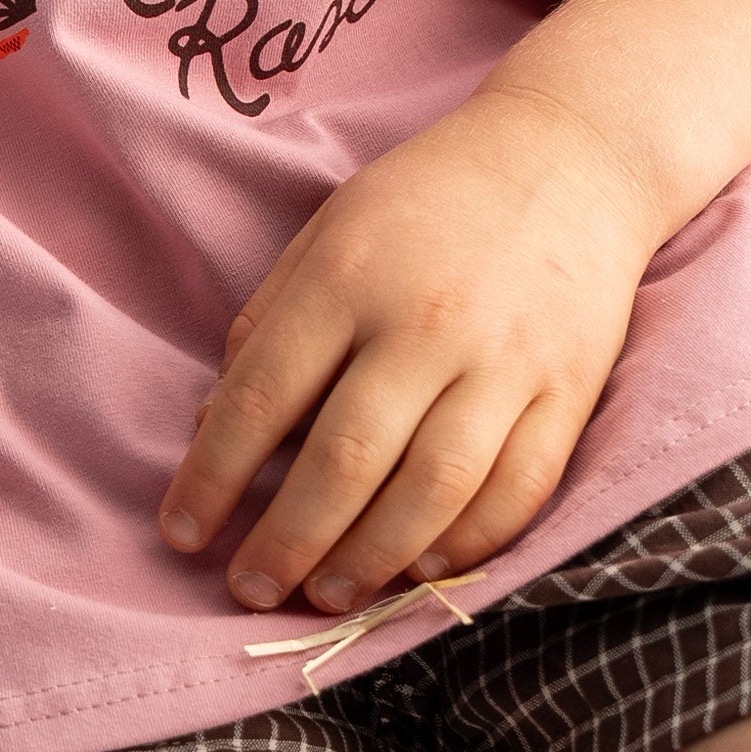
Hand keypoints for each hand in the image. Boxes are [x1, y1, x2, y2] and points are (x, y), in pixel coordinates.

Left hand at [159, 82, 655, 614]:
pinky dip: (471, 542)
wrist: (570, 156)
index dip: (212, 476)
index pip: (262, 397)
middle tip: (249, 588)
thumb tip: (211, 428)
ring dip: (372, 558)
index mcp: (350, 278)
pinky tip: (423, 568)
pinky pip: (521, 488)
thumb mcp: (329, 231)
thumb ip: (268, 323)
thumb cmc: (429, 200)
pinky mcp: (569, 390)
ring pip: (434, 489)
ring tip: (328, 595)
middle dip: (287, 540)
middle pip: (346, 459)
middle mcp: (427, 324)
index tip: (180, 534)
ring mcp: (506, 361)